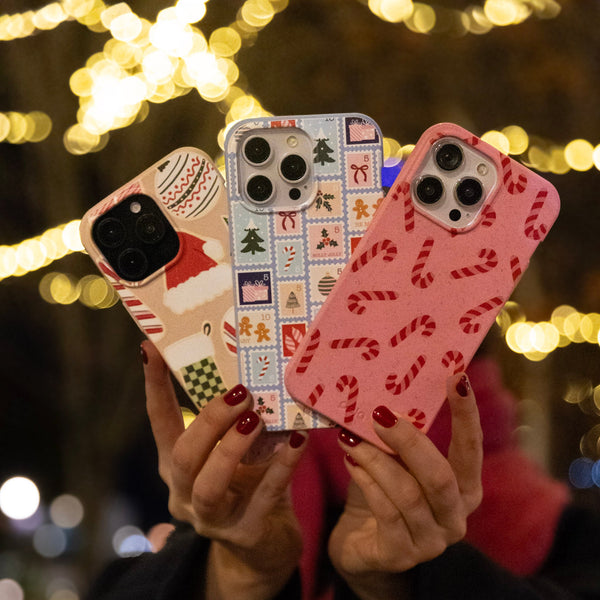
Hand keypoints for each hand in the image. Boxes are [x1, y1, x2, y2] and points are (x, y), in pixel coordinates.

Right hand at [141, 341, 307, 599]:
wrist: (266, 543)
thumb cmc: (249, 483)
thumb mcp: (237, 449)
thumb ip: (236, 421)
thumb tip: (250, 370)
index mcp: (178, 465)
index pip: (160, 422)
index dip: (155, 387)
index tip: (152, 349)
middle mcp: (186, 492)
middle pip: (182, 456)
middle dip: (209, 422)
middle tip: (239, 392)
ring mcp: (213, 517)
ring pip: (209, 485)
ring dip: (232, 448)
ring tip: (255, 418)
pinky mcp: (246, 532)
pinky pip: (265, 494)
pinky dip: (282, 465)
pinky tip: (298, 440)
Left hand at [328, 373, 482, 599]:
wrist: (361, 545)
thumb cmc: (384, 494)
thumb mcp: (396, 463)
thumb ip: (399, 440)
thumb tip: (384, 397)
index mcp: (464, 490)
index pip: (471, 450)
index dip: (466, 415)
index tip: (457, 377)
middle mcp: (455, 518)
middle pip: (440, 477)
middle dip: (410, 442)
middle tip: (380, 415)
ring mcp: (430, 542)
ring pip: (407, 494)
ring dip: (375, 460)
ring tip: (349, 437)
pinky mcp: (400, 554)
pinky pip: (384, 512)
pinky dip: (365, 482)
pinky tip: (350, 462)